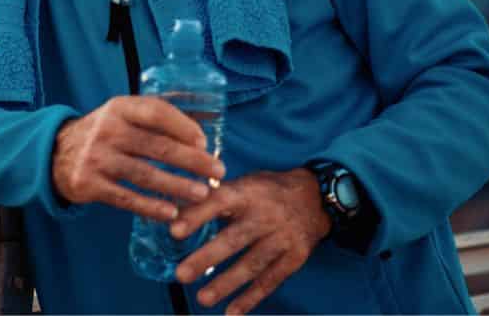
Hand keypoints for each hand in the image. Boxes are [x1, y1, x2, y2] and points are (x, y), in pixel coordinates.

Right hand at [51, 96, 225, 221]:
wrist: (56, 154)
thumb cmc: (104, 134)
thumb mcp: (121, 115)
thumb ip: (153, 120)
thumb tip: (200, 140)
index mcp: (118, 108)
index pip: (156, 113)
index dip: (184, 127)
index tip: (205, 143)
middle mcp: (106, 130)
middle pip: (157, 147)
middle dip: (192, 161)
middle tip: (218, 172)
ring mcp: (96, 158)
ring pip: (145, 175)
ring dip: (177, 186)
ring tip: (202, 194)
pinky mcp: (89, 183)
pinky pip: (126, 198)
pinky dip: (150, 207)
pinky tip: (171, 213)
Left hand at [169, 167, 331, 313]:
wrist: (315, 197)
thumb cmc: (266, 191)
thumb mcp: (242, 185)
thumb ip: (212, 198)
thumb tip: (172, 211)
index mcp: (247, 193)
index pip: (219, 202)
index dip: (197, 216)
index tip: (174, 232)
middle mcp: (266, 216)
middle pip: (234, 239)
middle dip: (206, 258)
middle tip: (181, 274)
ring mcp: (282, 239)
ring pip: (251, 265)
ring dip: (226, 284)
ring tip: (202, 299)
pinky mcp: (295, 258)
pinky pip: (270, 281)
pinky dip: (251, 298)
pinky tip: (232, 312)